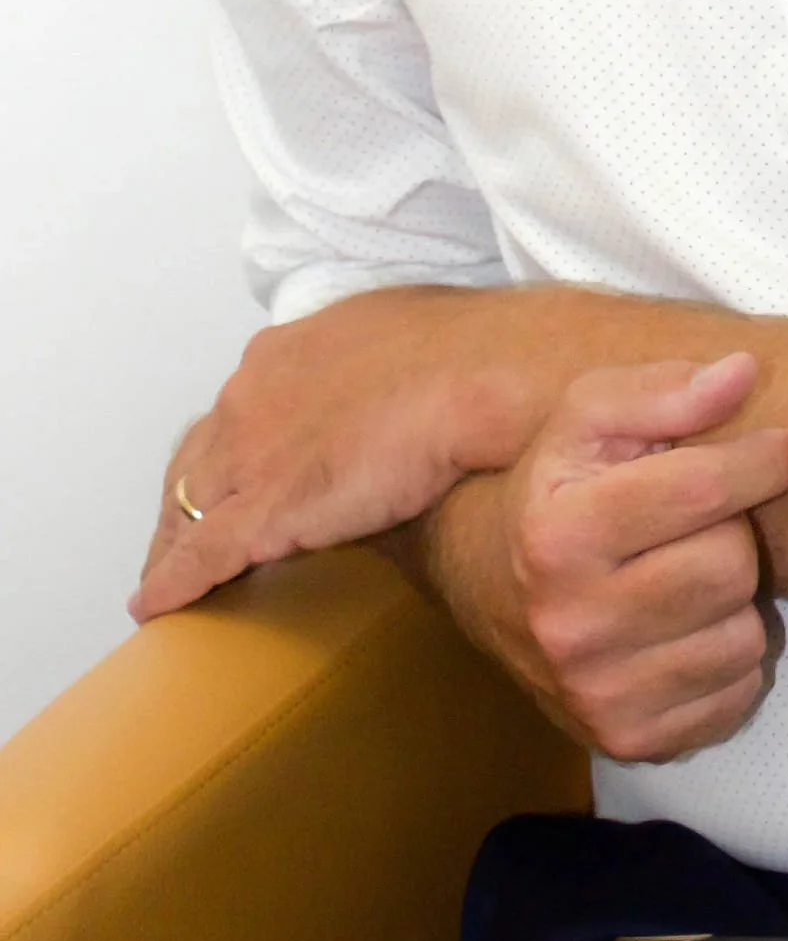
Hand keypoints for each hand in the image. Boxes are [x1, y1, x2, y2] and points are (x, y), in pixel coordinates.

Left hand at [132, 285, 538, 621]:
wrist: (479, 376)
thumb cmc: (464, 351)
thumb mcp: (400, 334)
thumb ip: (372, 364)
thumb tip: (390, 387)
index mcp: (286, 352)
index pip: (238, 408)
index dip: (232, 447)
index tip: (238, 470)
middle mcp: (252, 396)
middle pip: (197, 458)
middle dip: (186, 497)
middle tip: (184, 532)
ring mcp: (251, 454)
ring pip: (185, 509)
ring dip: (171, 545)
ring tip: (165, 579)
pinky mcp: (264, 511)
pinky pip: (198, 558)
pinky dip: (172, 585)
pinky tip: (155, 607)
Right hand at [430, 353, 787, 761]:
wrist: (487, 585)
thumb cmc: (556, 486)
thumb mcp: (588, 416)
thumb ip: (663, 389)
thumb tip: (743, 374)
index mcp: (558, 536)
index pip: (701, 491)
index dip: (764, 458)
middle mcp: (570, 625)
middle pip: (732, 566)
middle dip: (732, 531)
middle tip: (701, 523)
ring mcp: (597, 695)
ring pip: (745, 636)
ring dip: (734, 599)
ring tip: (686, 575)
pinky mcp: (628, 742)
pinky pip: (739, 694)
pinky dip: (728, 657)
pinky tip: (686, 628)